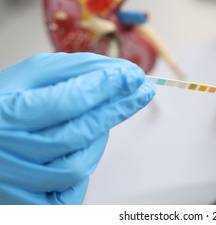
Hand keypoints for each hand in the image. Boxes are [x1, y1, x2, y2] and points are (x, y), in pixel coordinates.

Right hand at [0, 52, 154, 203]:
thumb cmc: (7, 106)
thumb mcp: (31, 76)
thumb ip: (74, 70)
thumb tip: (119, 72)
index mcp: (4, 116)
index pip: (67, 101)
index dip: (104, 87)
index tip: (132, 75)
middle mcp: (7, 155)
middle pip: (79, 133)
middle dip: (117, 109)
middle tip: (142, 92)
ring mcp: (19, 185)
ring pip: (80, 164)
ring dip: (98, 139)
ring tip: (99, 119)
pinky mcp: (33, 205)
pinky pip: (74, 188)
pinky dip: (84, 164)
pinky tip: (80, 146)